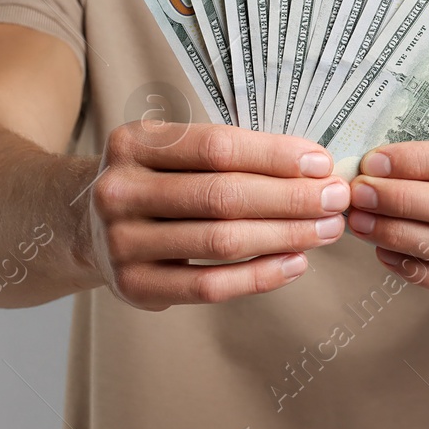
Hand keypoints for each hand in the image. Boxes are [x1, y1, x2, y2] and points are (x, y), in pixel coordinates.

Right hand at [87, 121, 349, 309]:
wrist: (92, 225)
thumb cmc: (158, 180)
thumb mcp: (175, 151)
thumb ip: (231, 153)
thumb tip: (313, 167)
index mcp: (133, 142)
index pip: (216, 146)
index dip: (274, 156)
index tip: (321, 163)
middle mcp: (120, 189)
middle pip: (221, 195)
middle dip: (289, 198)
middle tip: (335, 200)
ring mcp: (121, 242)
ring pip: (220, 241)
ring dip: (284, 236)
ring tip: (326, 230)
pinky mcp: (133, 286)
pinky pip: (208, 287)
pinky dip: (258, 276)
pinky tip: (294, 263)